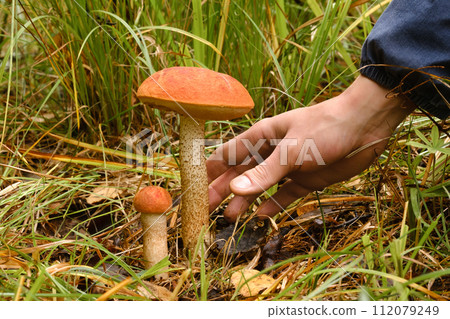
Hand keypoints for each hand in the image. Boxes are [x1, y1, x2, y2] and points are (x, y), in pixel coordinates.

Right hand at [207, 76, 413, 221]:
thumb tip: (235, 191)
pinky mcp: (305, 179)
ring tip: (230, 219)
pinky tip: (261, 217)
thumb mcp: (292, 150)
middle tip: (207, 211)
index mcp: (260, 138)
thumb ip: (264, 173)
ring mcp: (287, 167)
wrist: (366, 126)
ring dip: (244, 201)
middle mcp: (269, 152)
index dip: (208, 172)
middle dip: (222, 191)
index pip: (225, 154)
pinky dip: (272, 206)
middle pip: (239, 174)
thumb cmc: (325, 128)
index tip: (194, 190)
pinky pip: (283, 195)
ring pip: (258, 187)